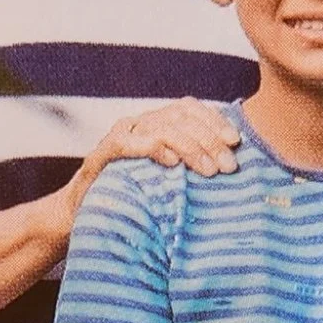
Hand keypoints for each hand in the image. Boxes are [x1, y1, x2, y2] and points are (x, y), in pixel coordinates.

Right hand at [64, 100, 244, 216]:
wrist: (86, 214)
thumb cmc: (134, 198)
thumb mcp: (168, 180)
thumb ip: (193, 166)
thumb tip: (231, 167)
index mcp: (157, 123)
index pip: (190, 109)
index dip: (214, 121)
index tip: (235, 142)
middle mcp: (140, 123)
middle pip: (180, 117)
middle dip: (209, 140)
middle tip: (228, 166)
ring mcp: (121, 135)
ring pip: (162, 128)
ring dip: (190, 148)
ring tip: (209, 171)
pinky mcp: (102, 154)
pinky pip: (129, 143)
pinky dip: (153, 149)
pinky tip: (172, 164)